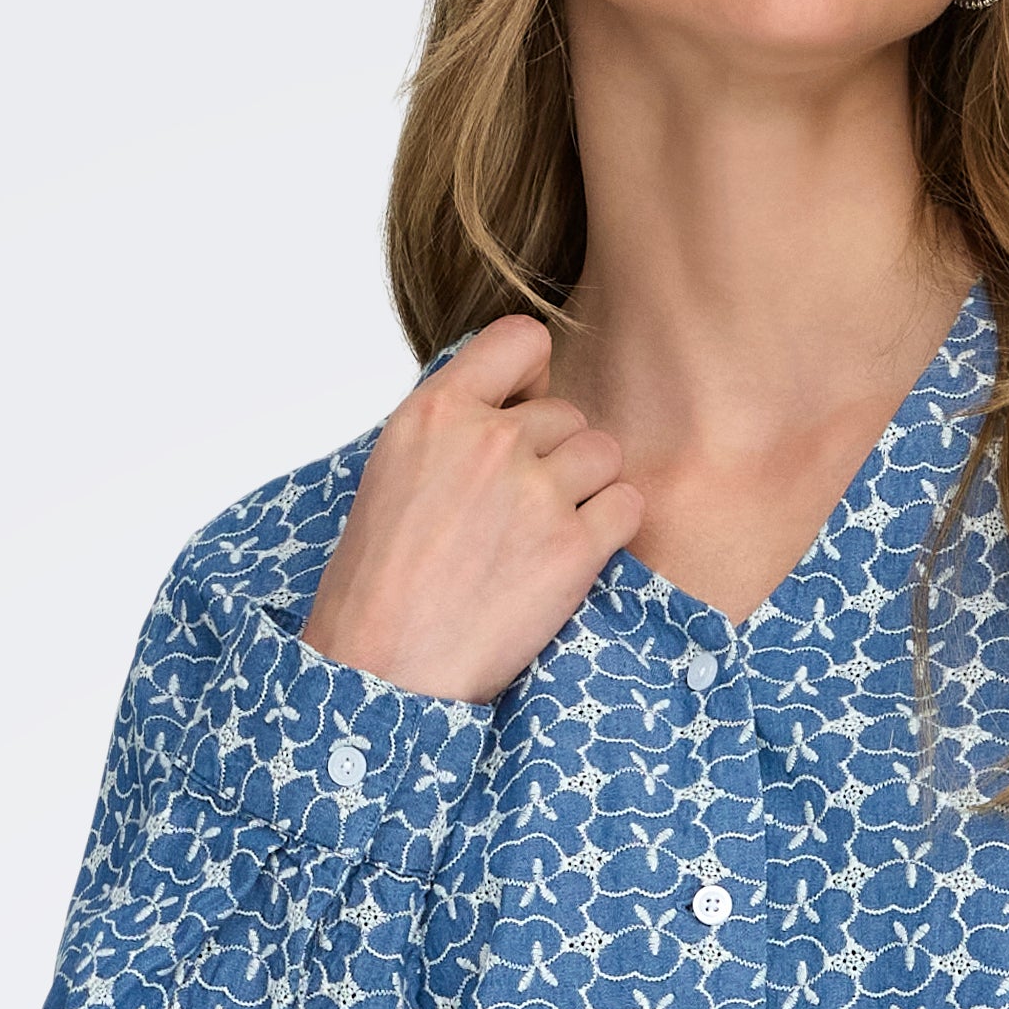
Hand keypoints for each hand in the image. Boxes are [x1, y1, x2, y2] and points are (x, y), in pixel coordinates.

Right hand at [300, 320, 636, 703]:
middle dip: (553, 457)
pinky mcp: (574, 548)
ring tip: (543, 536)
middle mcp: (489, 439)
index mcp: (436, 410)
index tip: (522, 413)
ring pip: (603, 454)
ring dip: (586, 491)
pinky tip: (573, 557)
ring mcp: (536, 491)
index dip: (533, 376)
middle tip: (516, 513)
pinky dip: (612, 529)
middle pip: (567, 413)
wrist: (386, 668)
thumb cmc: (380, 581)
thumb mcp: (394, 470)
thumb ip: (453, 425)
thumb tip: (514, 404)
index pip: (522, 339)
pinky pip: (628, 505)